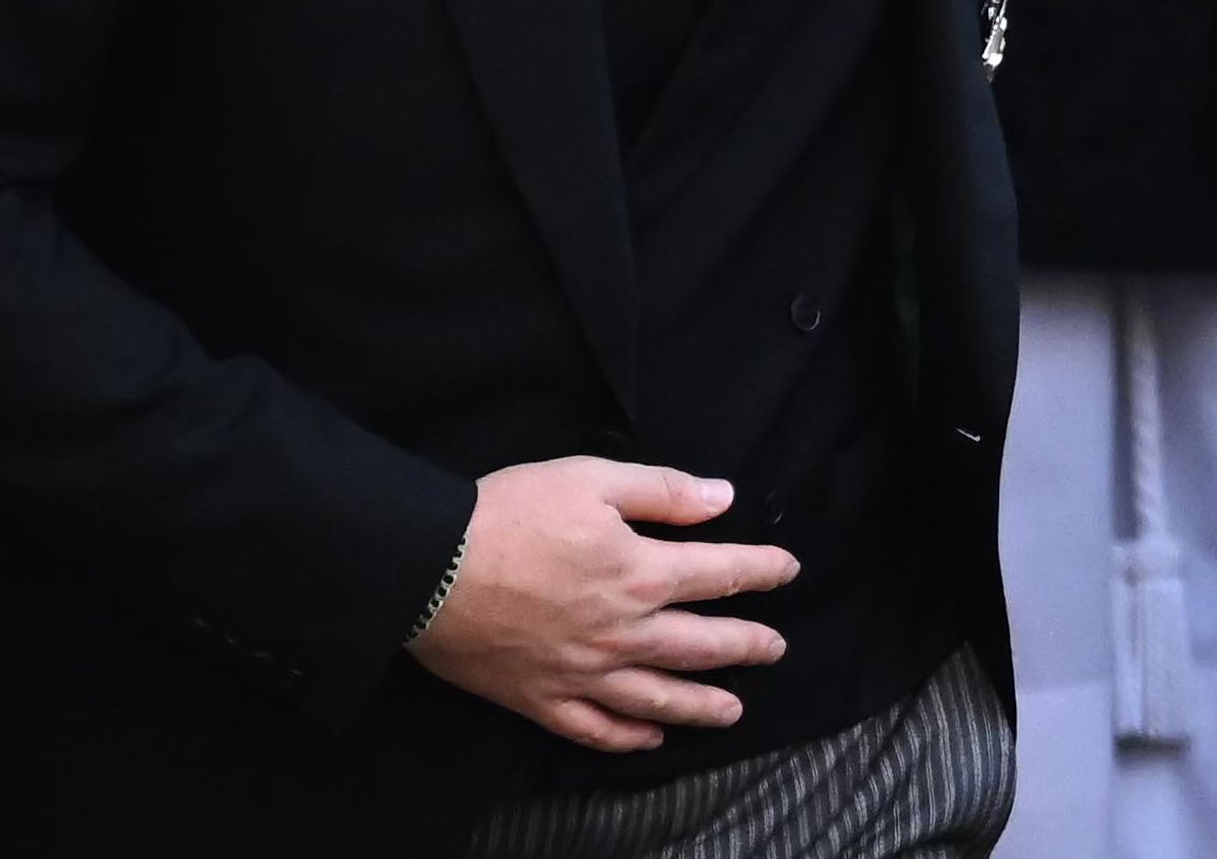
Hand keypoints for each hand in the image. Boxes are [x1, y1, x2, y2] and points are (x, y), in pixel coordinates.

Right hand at [407, 457, 797, 753]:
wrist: (428, 568)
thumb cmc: (510, 513)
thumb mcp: (592, 478)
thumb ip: (663, 491)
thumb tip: (724, 498)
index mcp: (640, 573)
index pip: (719, 574)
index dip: (760, 571)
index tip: (787, 571)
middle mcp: (623, 632)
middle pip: (701, 645)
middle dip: (746, 646)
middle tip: (775, 650)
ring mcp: (583, 673)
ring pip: (658, 698)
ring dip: (702, 704)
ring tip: (734, 711)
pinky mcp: (541, 699)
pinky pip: (595, 728)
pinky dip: (629, 738)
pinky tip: (652, 738)